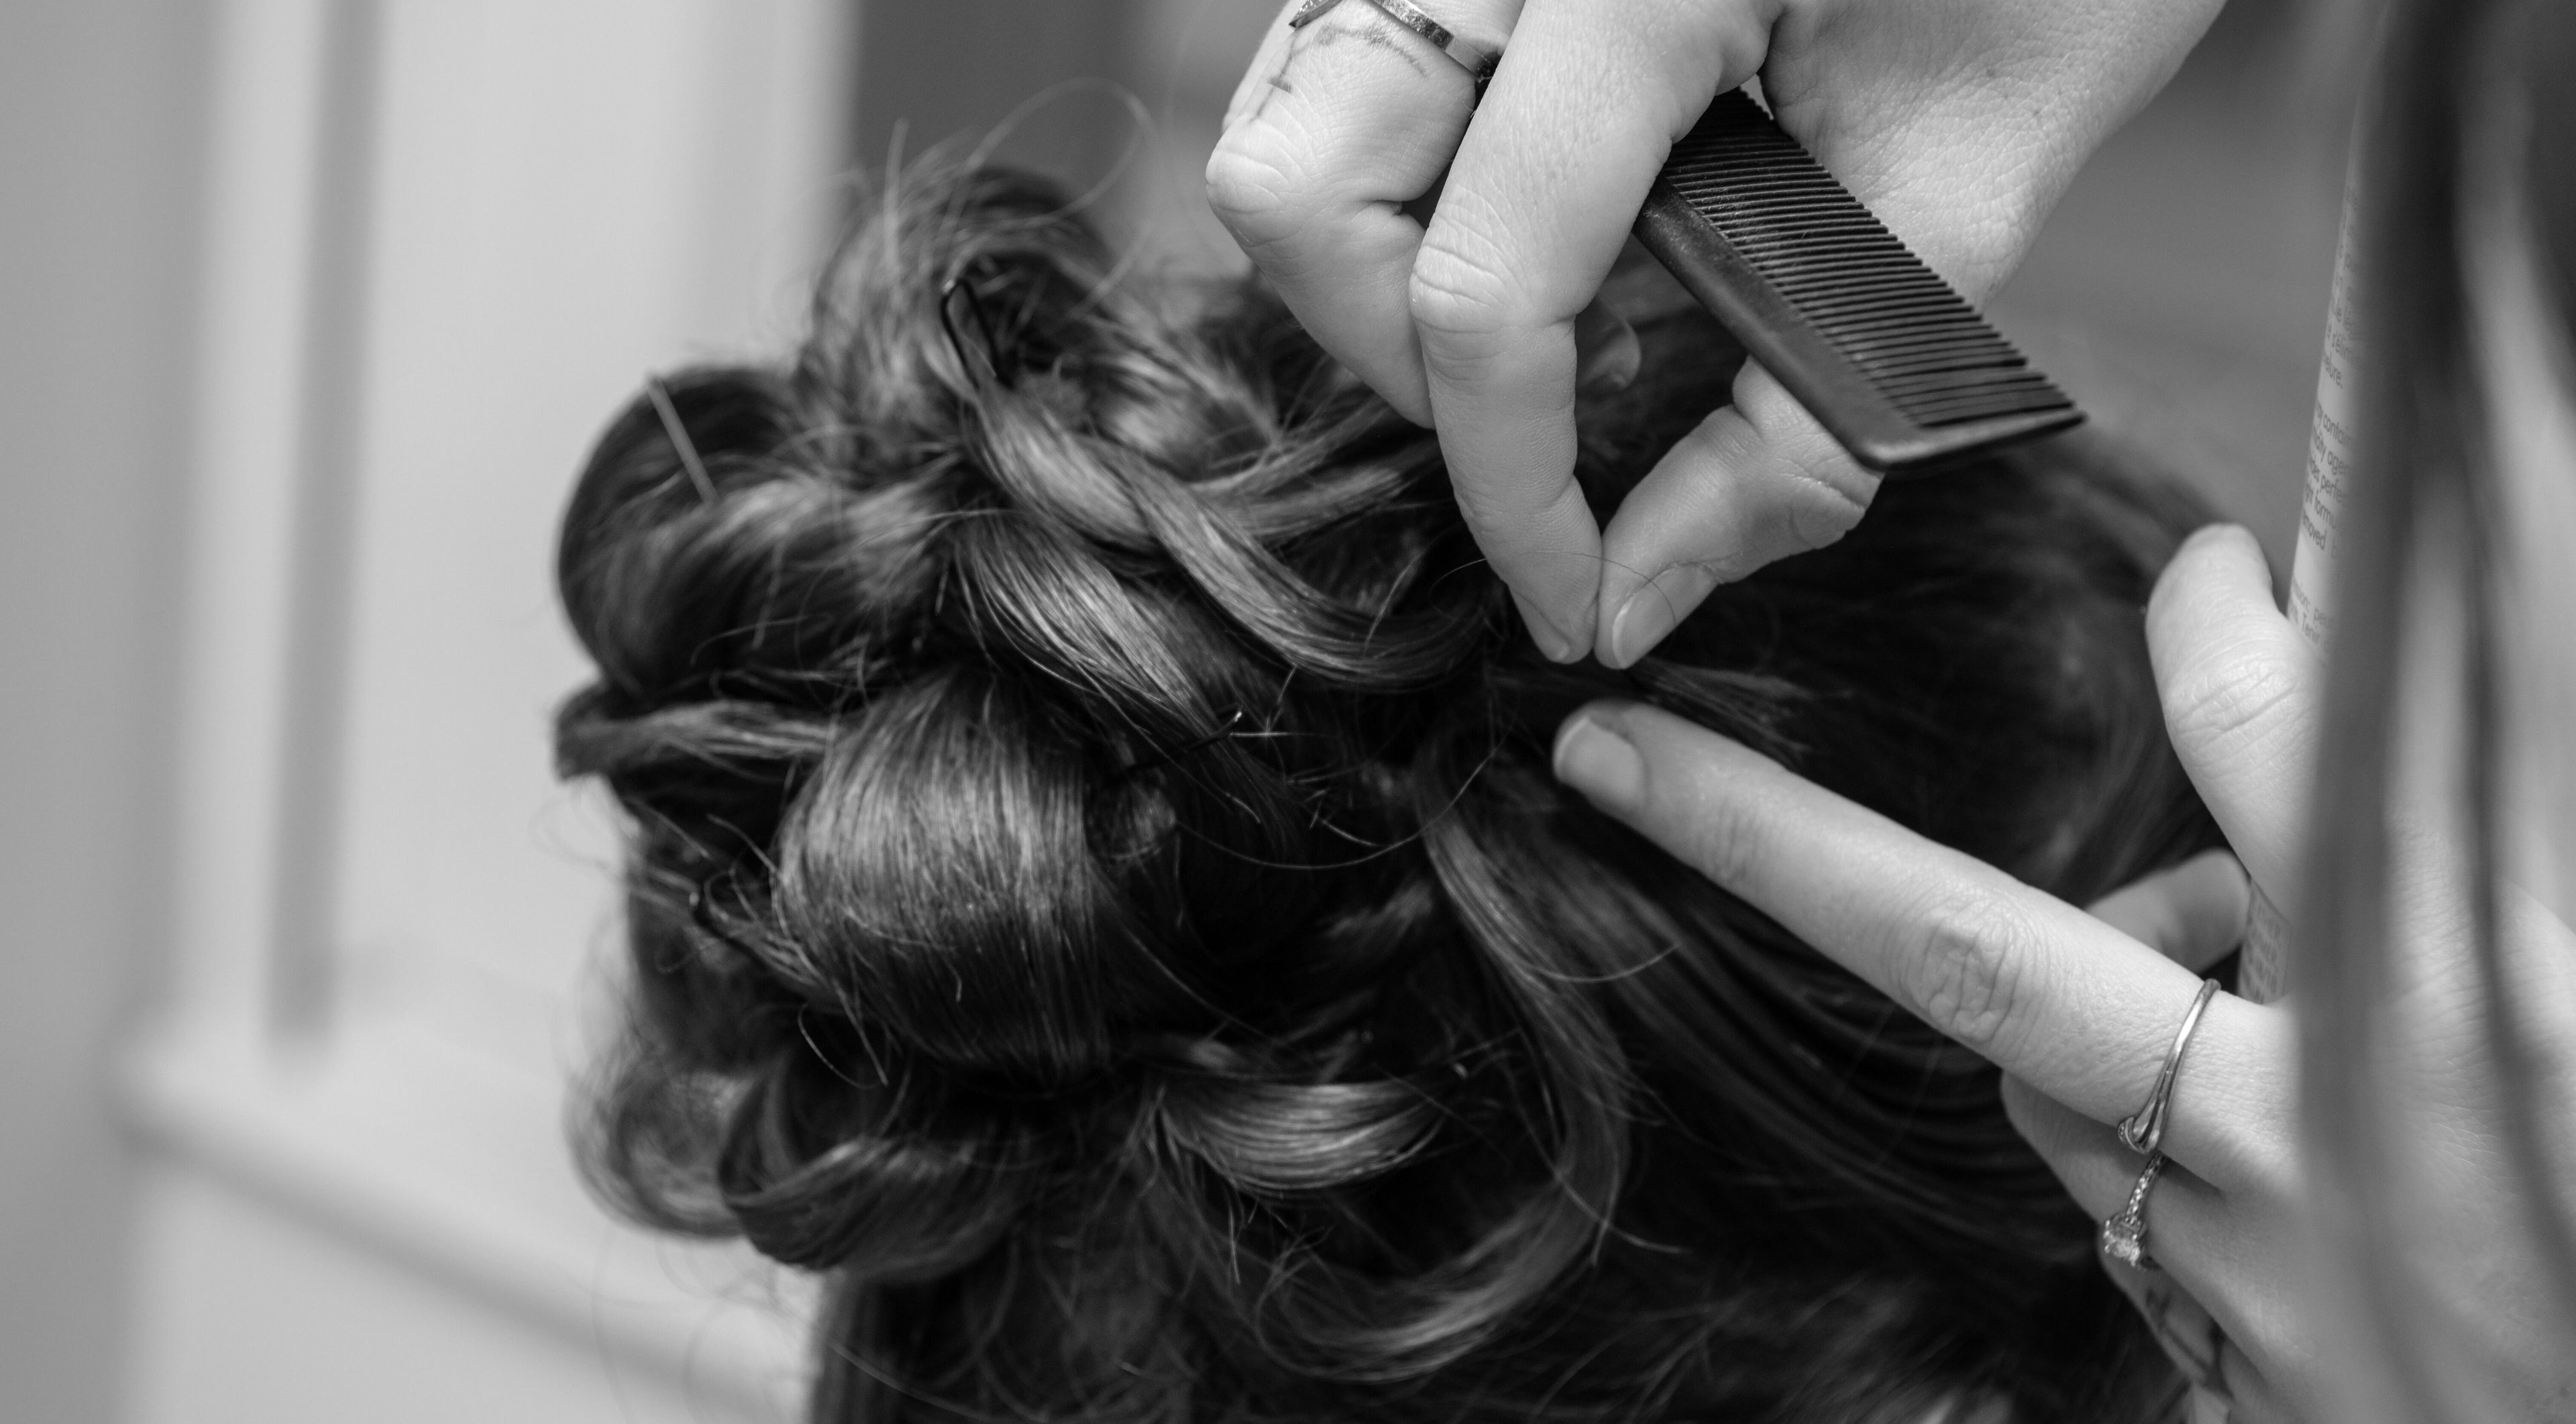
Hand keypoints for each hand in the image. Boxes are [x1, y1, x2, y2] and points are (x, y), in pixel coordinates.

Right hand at [1207, 0, 2226, 664]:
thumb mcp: (1973, 193)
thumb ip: (1799, 418)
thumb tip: (1635, 594)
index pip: (1482, 281)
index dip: (1511, 484)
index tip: (1569, 598)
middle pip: (1302, 188)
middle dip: (1408, 357)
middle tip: (1569, 411)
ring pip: (1291, 125)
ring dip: (1386, 268)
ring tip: (1568, 308)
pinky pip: (1347, 73)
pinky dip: (1414, 187)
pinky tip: (1565, 219)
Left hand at [1547, 524, 2575, 1418]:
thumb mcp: (2563, 964)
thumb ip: (2414, 843)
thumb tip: (2271, 681)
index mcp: (2455, 986)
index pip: (2271, 738)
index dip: (2212, 631)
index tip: (2197, 568)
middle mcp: (2318, 1123)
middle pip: (1980, 944)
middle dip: (1770, 843)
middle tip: (1606, 752)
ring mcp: (2250, 1258)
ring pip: (2045, 1078)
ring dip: (2123, 1000)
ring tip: (2289, 1011)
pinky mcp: (2224, 1358)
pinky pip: (2116, 1208)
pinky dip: (2166, 1146)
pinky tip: (2298, 1163)